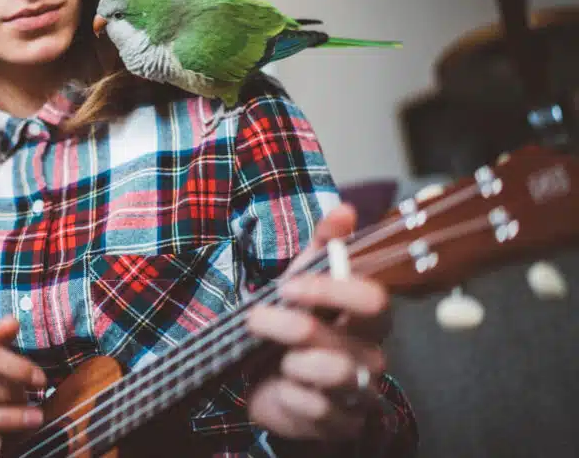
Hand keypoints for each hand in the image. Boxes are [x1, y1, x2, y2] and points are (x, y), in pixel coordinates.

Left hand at [246, 203, 390, 441]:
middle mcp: (372, 353)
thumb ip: (323, 246)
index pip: (373, 298)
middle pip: (345, 338)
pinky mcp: (342, 422)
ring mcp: (360, 391)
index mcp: (367, 317)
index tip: (288, 286)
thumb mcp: (302, 281)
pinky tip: (283, 388)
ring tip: (274, 358)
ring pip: (333, 372)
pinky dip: (290, 395)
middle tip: (258, 319)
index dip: (331, 290)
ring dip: (290, 361)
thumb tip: (344, 209)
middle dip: (295, 326)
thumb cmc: (293, 328)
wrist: (274, 384)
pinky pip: (318, 408)